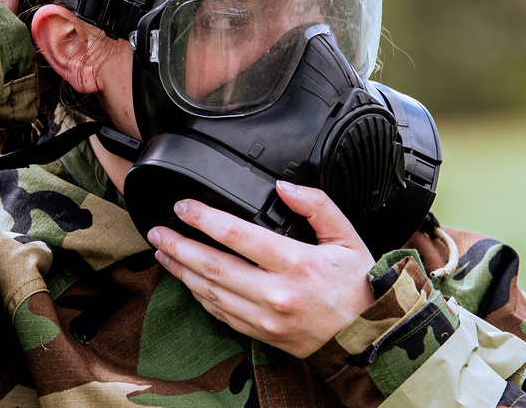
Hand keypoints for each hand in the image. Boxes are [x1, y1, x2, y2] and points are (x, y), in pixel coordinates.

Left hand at [147, 181, 375, 357]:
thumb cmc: (357, 286)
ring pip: (209, 292)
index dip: (204, 218)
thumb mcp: (347, 237)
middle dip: (178, 245)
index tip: (183, 207)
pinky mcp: (260, 334)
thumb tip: (283, 187)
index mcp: (296, 263)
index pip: (238, 235)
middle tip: (157, 231)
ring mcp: (265, 318)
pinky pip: (220, 314)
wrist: (368, 338)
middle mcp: (276, 293)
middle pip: (212, 266)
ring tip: (163, 252)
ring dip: (181, 270)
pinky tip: (187, 279)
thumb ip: (317, 205)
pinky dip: (198, 295)